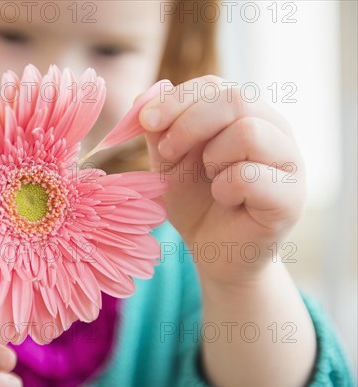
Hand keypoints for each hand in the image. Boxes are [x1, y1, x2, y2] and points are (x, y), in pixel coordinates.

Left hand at [140, 75, 306, 283]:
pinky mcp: (291, 197)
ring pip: (248, 132)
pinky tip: (225, 199)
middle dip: (189, 123)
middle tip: (168, 151)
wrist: (214, 251)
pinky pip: (252, 175)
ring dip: (213, 157)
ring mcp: (289, 162)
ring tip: (210, 179)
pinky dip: (226, 187)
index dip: (177, 99)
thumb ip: (159, 130)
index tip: (146, 122)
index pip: (216, 86)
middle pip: (236, 98)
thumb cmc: (195, 201)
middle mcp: (274, 130)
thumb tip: (145, 97)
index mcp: (246, 115)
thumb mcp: (169, 162)